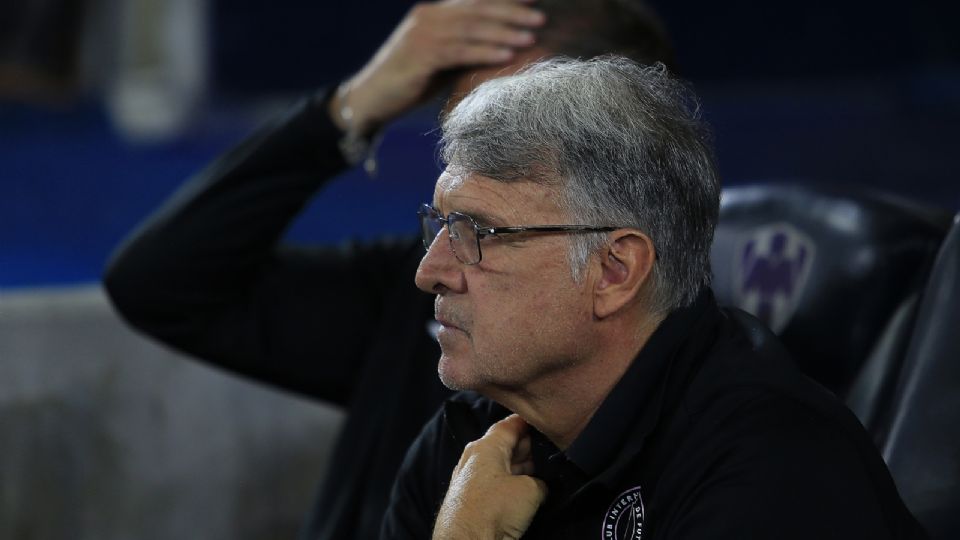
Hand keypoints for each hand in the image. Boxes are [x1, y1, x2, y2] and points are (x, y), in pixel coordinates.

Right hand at [330, 0, 544, 134]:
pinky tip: (507, 56)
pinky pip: (460, 51)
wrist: (370, 100)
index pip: (475, 3)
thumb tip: (497, 48)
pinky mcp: (421, 55)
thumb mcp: (438, 60)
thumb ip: (461, 48)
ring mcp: (423, 34)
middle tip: (540, 17)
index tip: (534, 0)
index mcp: (432, 14)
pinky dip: (485, 52)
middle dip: (511, 13)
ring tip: (531, 37)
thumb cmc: (408, 83)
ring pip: (471, 29)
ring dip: (504, 32)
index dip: (504, 0)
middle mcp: (428, 17)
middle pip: (477, 11)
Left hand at [432, 414, 547, 539]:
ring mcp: (470, 479)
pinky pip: (495, 484)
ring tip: (544, 474)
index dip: (530, 423)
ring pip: (501, 466)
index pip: (510, 425)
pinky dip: (511, 485)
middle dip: (529, 448)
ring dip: (521, 469)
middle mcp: (474, 458)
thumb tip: (541, 484)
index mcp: (484, 447)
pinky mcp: (470, 499)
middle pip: (506, 445)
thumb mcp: (530, 490)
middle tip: (551, 451)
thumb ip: (540, 480)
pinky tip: (527, 493)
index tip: (547, 423)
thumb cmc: (493, 511)